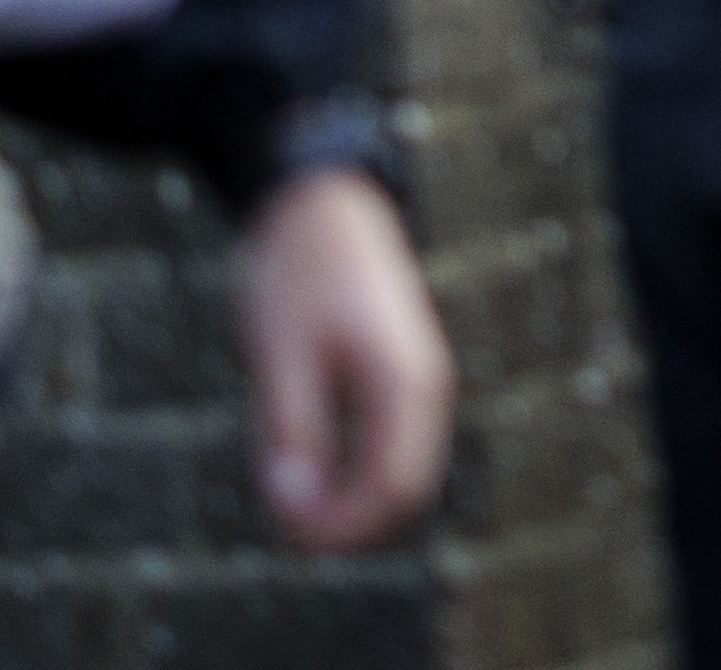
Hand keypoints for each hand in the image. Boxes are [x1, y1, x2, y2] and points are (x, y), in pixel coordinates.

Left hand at [238, 169, 452, 554]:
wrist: (323, 202)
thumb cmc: (298, 270)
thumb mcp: (280, 352)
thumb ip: (291, 429)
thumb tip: (295, 504)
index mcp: (406, 380)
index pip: (396, 486)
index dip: (344, 526)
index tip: (286, 529)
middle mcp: (428, 385)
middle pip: (408, 487)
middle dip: (350, 523)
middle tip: (283, 526)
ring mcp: (421, 379)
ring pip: (404, 471)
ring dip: (354, 503)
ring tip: (291, 504)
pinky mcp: (403, 375)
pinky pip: (394, 447)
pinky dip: (358, 475)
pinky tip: (312, 473)